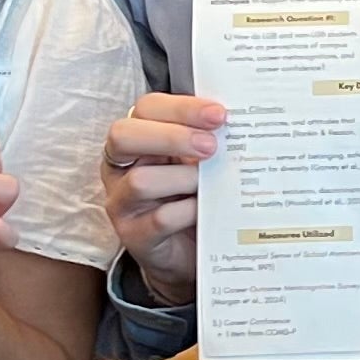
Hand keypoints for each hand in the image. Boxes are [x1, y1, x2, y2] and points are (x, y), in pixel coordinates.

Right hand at [102, 92, 225, 303]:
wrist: (186, 252)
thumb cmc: (190, 196)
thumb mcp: (195, 161)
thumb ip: (206, 138)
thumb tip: (240, 120)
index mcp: (136, 138)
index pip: (146, 109)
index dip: (181, 107)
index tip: (218, 114)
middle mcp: (120, 167)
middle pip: (124, 136)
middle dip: (172, 137)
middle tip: (212, 146)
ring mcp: (122, 202)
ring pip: (141, 181)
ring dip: (183, 178)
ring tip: (210, 183)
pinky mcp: (134, 235)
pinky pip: (160, 219)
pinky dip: (188, 211)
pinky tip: (207, 209)